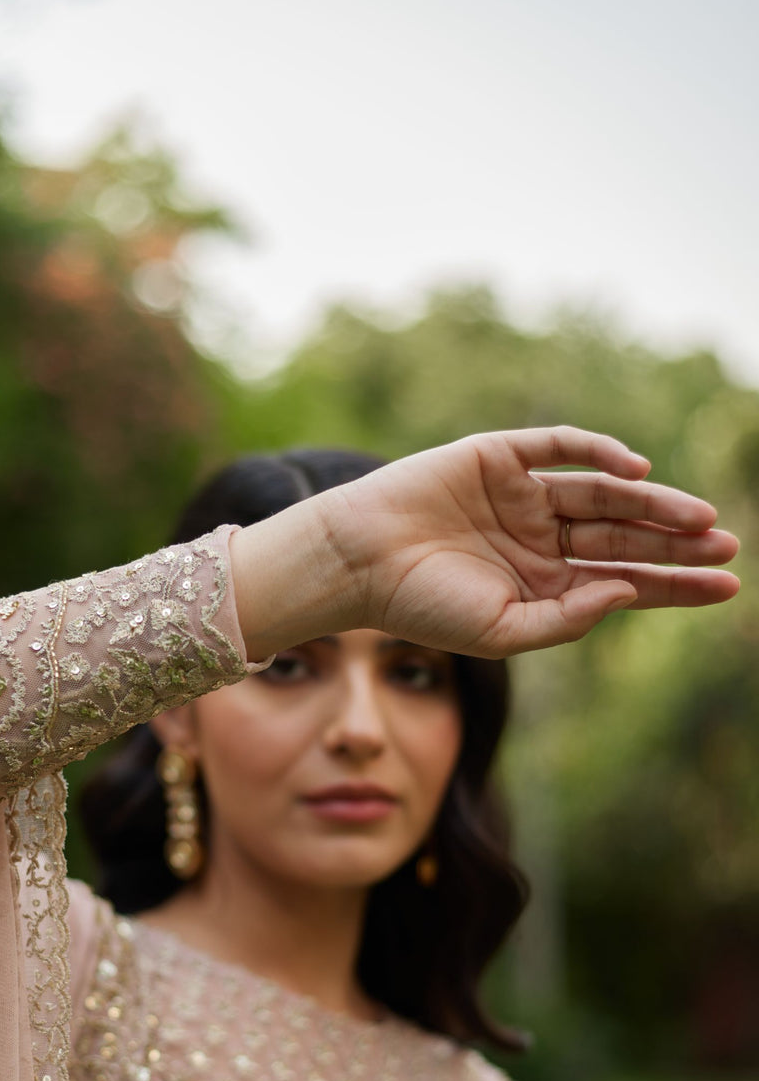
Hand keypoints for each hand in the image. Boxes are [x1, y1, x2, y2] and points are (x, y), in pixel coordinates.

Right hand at [232, 427, 739, 660]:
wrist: (358, 561)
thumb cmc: (421, 606)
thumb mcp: (502, 632)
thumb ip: (568, 618)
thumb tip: (627, 590)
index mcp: (543, 584)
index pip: (625, 581)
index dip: (676, 584)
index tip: (728, 586)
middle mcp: (540, 538)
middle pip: (624, 536)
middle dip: (676, 543)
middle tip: (726, 545)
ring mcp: (522, 495)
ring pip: (604, 493)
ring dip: (652, 504)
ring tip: (698, 518)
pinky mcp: (500, 456)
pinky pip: (559, 448)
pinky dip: (598, 452)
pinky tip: (635, 469)